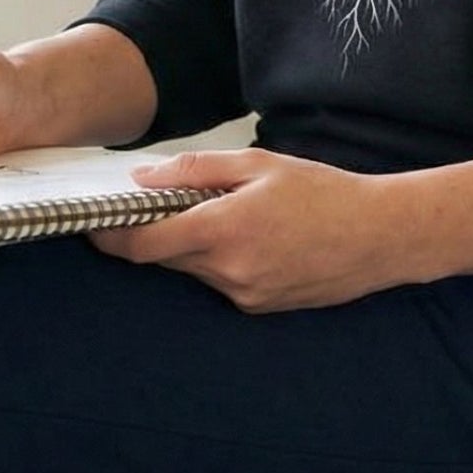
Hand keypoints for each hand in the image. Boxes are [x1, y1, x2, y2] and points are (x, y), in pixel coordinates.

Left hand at [89, 148, 408, 312]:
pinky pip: (221, 283)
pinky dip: (219, 261)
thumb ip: (196, 172)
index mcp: (224, 230)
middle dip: (153, 234)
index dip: (110, 237)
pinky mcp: (259, 307)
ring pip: (192, 271)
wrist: (379, 236)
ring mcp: (244, 294)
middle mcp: (229, 271)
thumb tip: (143, 179)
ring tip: (222, 216)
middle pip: (164, 258)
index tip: (92, 224)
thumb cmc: (324, 192)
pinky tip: (252, 239)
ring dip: (190, 247)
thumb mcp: (259, 164)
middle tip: (154, 206)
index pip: (143, 245)